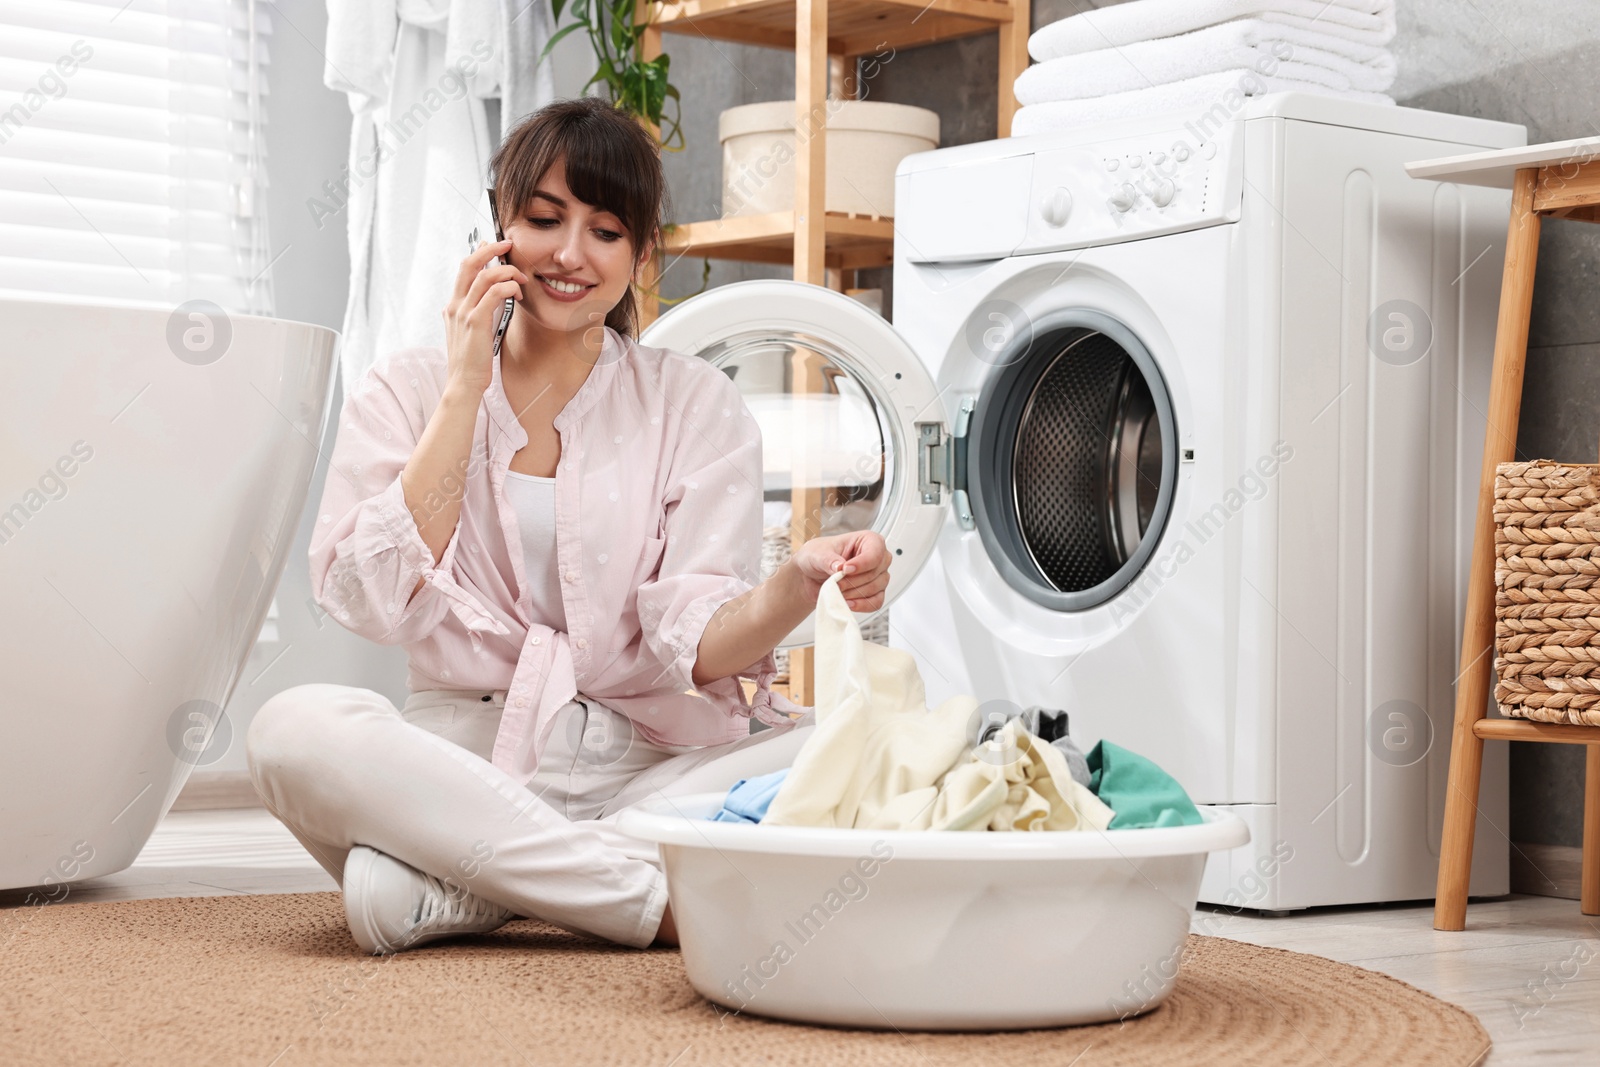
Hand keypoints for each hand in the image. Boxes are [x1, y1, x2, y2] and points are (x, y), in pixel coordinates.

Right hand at [442, 239, 527, 397]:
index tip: (495, 245)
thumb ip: (476, 312)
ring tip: (521, 278)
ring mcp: (463, 313)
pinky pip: (494, 294)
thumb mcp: (470, 332)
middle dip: (489, 249)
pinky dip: (508, 287)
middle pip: (468, 264)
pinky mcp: (475, 323)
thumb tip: (492, 297)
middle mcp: (455, 305)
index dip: (479, 253)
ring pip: (484, 276)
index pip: (463, 270)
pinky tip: (518, 292)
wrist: (463, 383)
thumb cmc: (472, 361)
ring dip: (506, 271)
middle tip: (508, 244)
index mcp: (453, 306)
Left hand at [787, 530, 890, 611]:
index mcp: (867, 540)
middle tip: (836, 582)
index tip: (845, 569)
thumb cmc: (817, 557)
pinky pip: (875, 602)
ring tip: (837, 590)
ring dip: (853, 593)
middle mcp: (877, 558)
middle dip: (852, 581)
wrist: (810, 576)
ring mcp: (878, 576)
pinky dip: (861, 605)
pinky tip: (847, 602)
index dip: (862, 564)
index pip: (875, 553)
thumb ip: (829, 560)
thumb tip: (840, 566)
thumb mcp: (817, 554)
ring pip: (874, 589)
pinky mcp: (874, 593)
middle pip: (875, 573)